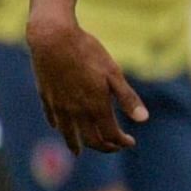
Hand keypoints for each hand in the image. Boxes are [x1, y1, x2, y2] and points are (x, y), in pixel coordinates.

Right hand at [26, 15, 145, 152]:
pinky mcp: (46, 96)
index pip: (111, 135)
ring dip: (75, 144)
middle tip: (112, 147)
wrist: (53, 38)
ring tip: (78, 151)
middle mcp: (76, 111)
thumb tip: (143, 120)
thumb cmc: (87, 52)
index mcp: (96, 106)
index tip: (130, 142)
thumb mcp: (113, 73)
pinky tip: (59, 127)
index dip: (121, 142)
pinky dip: (59, 126)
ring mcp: (59, 105)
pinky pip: (52, 118)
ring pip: (67, 134)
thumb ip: (127, 98)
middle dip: (104, 147)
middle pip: (90, 140)